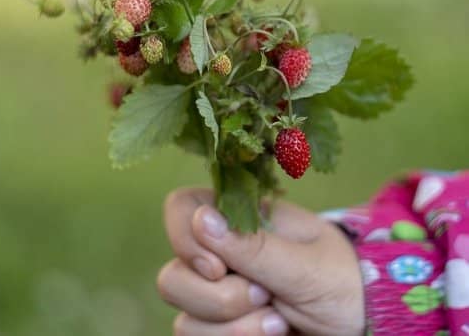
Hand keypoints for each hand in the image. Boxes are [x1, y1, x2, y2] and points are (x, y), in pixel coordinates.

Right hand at [157, 188, 364, 335]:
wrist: (358, 323)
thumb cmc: (340, 280)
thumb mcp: (305, 265)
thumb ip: (254, 246)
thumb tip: (200, 219)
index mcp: (239, 220)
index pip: (182, 207)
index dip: (184, 236)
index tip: (219, 267)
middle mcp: (220, 254)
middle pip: (173, 274)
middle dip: (220, 297)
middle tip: (266, 296)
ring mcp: (217, 293)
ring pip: (183, 315)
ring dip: (232, 327)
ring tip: (279, 321)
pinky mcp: (221, 327)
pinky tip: (272, 335)